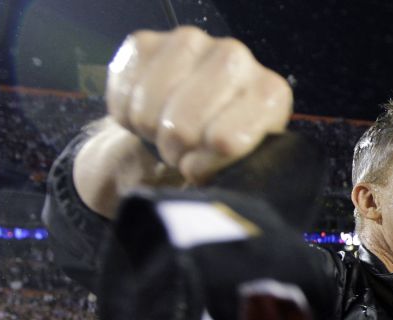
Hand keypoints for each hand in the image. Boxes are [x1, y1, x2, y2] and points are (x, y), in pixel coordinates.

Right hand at [91, 26, 292, 188]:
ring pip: (148, 112)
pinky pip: (122, 97)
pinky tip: (146, 112)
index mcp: (270, 96)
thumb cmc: (214, 155)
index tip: (203, 168)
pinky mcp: (145, 42)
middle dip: (174, 151)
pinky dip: (125, 117)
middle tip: (181, 152)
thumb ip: (230, 183)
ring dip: (150, 133)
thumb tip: (208, 205)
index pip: (226, 141)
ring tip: (165, 132)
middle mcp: (236, 58)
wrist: (181, 129)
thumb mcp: (233, 174)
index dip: (203, 167)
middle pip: (182, 127)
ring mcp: (190, 42)